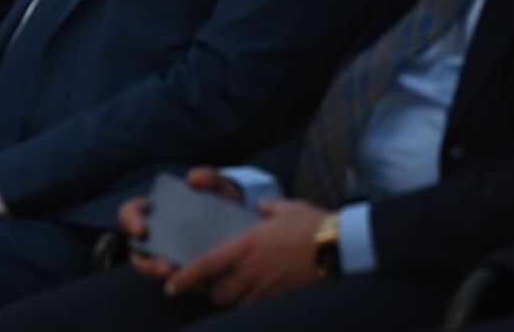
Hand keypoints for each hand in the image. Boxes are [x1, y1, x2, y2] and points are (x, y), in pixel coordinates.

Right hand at [121, 166, 242, 281]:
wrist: (244, 223)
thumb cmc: (221, 201)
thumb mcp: (218, 186)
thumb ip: (209, 177)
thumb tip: (193, 178)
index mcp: (153, 211)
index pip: (129, 215)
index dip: (130, 223)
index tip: (142, 230)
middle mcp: (155, 237)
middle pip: (138, 254)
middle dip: (149, 265)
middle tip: (167, 268)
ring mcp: (168, 257)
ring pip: (158, 273)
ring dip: (172, 280)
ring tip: (191, 282)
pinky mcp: (187, 274)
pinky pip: (182, 284)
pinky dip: (193, 285)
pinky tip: (208, 283)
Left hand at [165, 198, 328, 307]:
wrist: (342, 246)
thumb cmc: (313, 224)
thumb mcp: (285, 208)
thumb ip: (268, 208)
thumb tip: (262, 206)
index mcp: (246, 245)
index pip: (206, 265)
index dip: (185, 278)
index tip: (172, 286)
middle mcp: (252, 270)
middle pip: (218, 294)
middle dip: (214, 293)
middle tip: (216, 285)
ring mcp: (269, 287)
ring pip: (238, 304)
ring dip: (235, 300)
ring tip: (240, 290)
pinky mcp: (285, 298)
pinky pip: (260, 308)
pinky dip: (255, 304)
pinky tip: (262, 296)